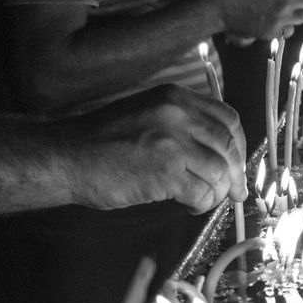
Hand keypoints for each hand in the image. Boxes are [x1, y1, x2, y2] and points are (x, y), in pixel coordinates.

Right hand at [68, 85, 247, 213]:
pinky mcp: (165, 172)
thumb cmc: (101, 141)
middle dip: (236, 174)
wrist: (64, 157)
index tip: (237, 163)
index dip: (239, 145)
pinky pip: (202, 192)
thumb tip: (220, 152)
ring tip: (204, 199)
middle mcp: (178, 114)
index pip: (228, 118)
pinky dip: (202, 203)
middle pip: (228, 146)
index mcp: (175, 98)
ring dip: (218, 192)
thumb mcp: (147, 113)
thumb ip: (182, 123)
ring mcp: (173, 142)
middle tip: (236, 192)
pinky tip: (190, 205)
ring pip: (219, 172)